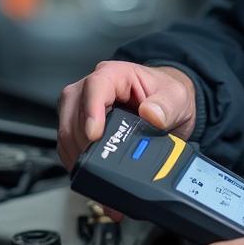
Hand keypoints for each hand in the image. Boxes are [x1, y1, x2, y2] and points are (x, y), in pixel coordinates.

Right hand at [57, 61, 196, 170]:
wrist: (168, 108)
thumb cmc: (167, 97)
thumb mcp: (177, 98)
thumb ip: (167, 105)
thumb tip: (151, 114)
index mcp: (116, 74)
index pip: (95, 86)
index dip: (91, 110)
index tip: (94, 134)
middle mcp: (94, 87)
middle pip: (73, 108)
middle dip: (81, 138)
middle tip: (97, 160)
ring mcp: (83, 106)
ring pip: (66, 127)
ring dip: (76, 151)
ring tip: (94, 169)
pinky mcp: (80, 125)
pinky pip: (68, 142)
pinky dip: (75, 158)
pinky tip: (88, 170)